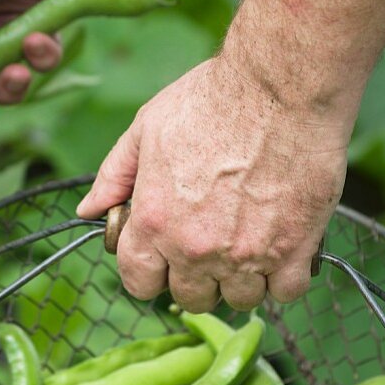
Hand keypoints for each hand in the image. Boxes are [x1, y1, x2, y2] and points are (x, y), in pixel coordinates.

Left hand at [77, 52, 348, 310]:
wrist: (280, 86)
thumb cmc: (211, 98)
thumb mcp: (147, 128)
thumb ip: (115, 174)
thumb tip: (89, 209)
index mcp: (155, 222)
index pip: (138, 282)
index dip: (148, 273)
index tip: (161, 260)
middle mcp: (197, 248)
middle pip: (190, 297)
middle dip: (195, 277)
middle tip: (209, 245)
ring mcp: (247, 254)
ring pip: (240, 299)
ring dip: (241, 279)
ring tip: (246, 244)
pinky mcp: (295, 248)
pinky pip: (285, 292)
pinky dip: (283, 277)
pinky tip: (280, 249)